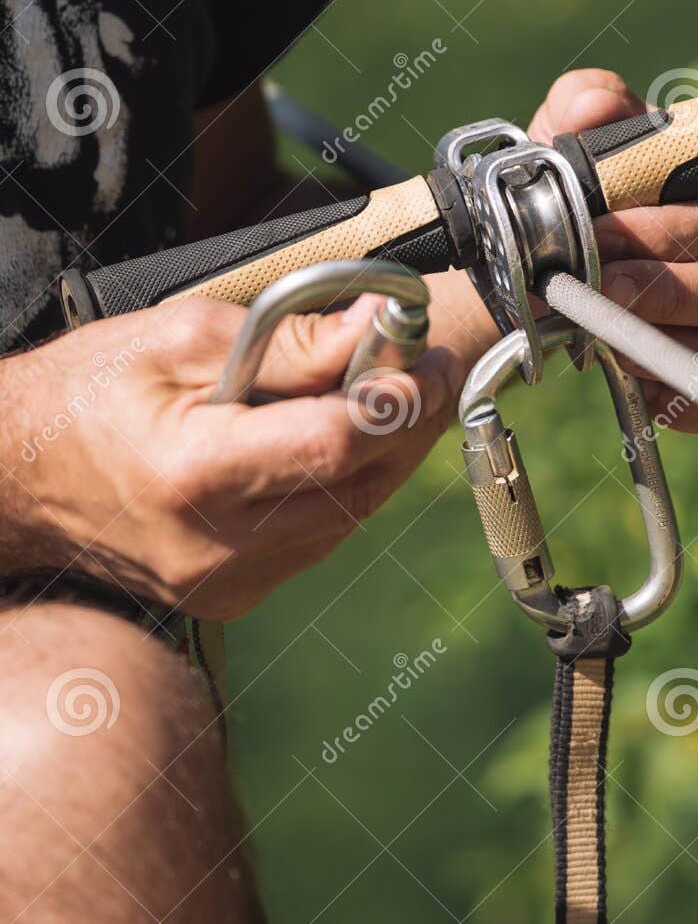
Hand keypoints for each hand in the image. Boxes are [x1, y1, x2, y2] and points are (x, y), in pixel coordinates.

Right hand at [0, 299, 463, 619]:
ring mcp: (227, 582)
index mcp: (193, 475)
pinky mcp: (234, 594)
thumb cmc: (85, 393)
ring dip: (385, 454)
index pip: (331, 445)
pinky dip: (345, 486)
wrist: (15, 479)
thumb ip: (286, 340)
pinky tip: (344, 440)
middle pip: (358, 485)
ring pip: (352, 515)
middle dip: (407, 420)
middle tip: (430, 364)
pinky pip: (322, 536)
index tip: (424, 353)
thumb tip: (374, 328)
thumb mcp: (178, 335)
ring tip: (393, 392)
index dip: (392, 398)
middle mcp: (217, 546)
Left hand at [527, 69, 697, 433]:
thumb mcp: (563, 136)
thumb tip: (595, 109)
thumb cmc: (573, 191)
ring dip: (675, 343)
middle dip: (659, 289)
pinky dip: (693, 397)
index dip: (667, 230)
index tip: (598, 238)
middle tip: (591, 292)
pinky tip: (636, 383)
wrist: (543, 260)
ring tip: (606, 336)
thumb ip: (581, 104)